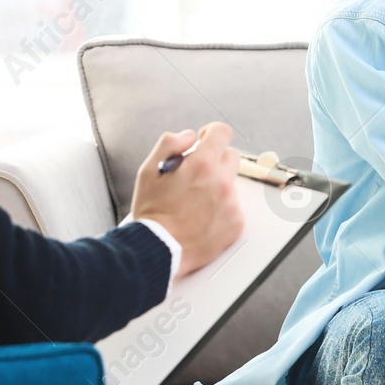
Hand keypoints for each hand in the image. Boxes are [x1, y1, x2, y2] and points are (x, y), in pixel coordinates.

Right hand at [130, 123, 245, 277]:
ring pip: (231, 183)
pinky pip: (233, 207)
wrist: (158, 251)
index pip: (222, 132)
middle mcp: (221, 182)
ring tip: (193, 203)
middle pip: (231, 156)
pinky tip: (201, 217)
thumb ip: (169, 144)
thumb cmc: (152, 214)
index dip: (211, 133)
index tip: (205, 140)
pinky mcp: (236, 223)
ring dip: (216, 187)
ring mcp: (231, 204)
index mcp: (202, 165)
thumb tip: (189, 136)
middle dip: (214, 160)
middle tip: (195, 176)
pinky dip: (221, 209)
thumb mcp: (149, 171)